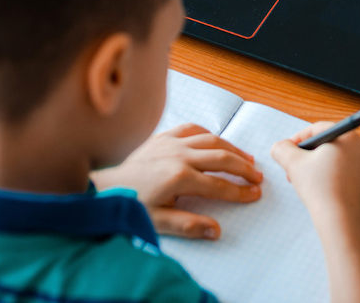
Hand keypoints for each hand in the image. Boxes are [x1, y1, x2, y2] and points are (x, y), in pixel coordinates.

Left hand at [93, 123, 262, 239]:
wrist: (101, 186)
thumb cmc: (128, 204)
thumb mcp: (157, 221)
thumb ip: (187, 225)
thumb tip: (216, 231)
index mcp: (179, 177)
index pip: (219, 185)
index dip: (240, 190)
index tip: (255, 194)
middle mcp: (179, 154)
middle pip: (222, 157)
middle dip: (243, 167)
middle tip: (258, 177)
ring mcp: (171, 142)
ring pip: (211, 139)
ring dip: (232, 148)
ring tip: (247, 159)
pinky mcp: (162, 135)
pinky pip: (192, 128)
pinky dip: (208, 133)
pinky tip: (217, 140)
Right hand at [270, 122, 359, 233]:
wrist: (340, 221)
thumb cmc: (319, 189)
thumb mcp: (293, 164)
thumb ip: (282, 149)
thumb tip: (280, 147)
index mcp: (348, 136)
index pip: (319, 128)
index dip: (299, 138)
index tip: (288, 150)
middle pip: (328, 143)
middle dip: (308, 154)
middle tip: (293, 167)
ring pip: (336, 158)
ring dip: (318, 166)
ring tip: (303, 180)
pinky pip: (345, 172)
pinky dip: (331, 176)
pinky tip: (319, 190)